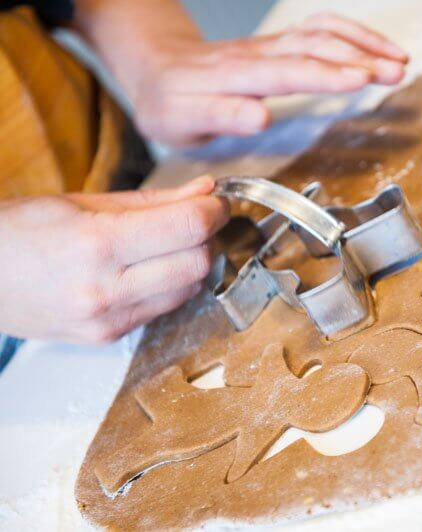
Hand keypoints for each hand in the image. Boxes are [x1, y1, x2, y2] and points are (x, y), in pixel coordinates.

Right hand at [0, 177, 228, 342]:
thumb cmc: (23, 232)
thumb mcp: (86, 202)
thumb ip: (155, 201)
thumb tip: (206, 190)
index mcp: (97, 244)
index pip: (188, 228)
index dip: (213, 210)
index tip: (216, 201)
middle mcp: (105, 288)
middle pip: (198, 262)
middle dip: (208, 236)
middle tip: (198, 219)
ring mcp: (109, 319)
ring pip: (189, 288)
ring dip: (194, 262)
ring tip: (173, 243)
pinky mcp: (110, 336)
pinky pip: (166, 307)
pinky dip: (173, 284)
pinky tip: (153, 268)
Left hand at [76, 2, 408, 146]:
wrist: (159, 69)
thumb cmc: (170, 104)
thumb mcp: (179, 121)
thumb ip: (218, 115)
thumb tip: (260, 116)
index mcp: (230, 77)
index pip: (283, 72)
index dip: (322, 74)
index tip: (357, 80)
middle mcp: (255, 54)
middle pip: (311, 47)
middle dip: (357, 58)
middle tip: (394, 74)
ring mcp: (270, 45)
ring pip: (321, 33)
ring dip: (363, 44)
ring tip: (399, 63)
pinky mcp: (280, 43)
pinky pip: (320, 28)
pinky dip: (355, 34)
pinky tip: (379, 49)